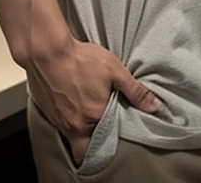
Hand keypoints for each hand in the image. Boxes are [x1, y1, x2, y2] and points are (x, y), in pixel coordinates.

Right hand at [27, 37, 159, 166]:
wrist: (46, 51)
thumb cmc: (80, 58)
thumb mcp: (114, 70)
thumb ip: (134, 91)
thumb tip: (154, 106)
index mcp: (93, 118)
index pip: (102, 145)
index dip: (109, 143)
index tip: (114, 133)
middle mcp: (73, 125)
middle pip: (82, 150)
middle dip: (91, 147)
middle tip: (99, 132)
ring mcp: (57, 120)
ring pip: (70, 136)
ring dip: (79, 129)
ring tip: (87, 112)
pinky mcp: (46, 112)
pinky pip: (58, 124)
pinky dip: (66, 118)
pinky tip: (72, 101)